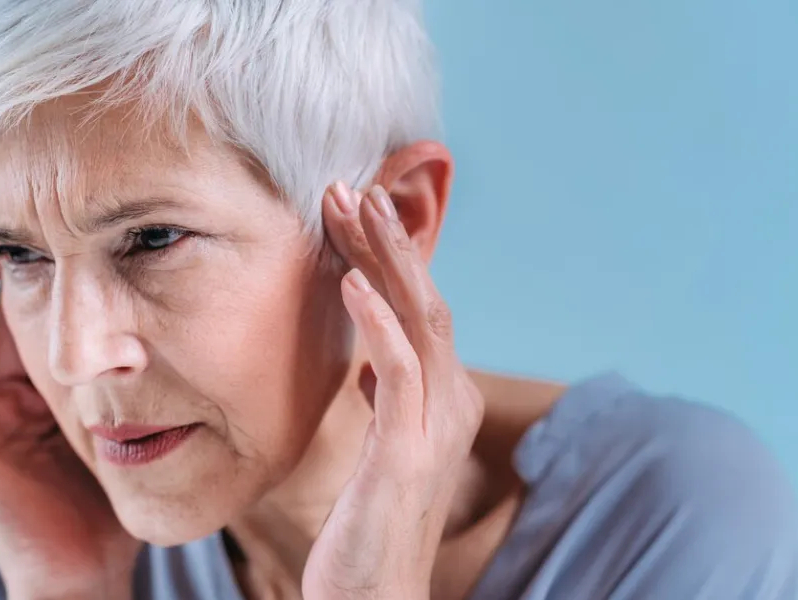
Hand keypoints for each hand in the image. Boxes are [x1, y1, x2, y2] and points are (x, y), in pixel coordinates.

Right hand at [0, 252, 140, 599]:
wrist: (83, 567)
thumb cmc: (110, 510)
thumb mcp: (122, 431)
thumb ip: (132, 390)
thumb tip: (169, 335)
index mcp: (42, 403)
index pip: (31, 333)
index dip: (39, 292)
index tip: (64, 247)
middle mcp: (2, 406)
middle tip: (20, 233)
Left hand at [303, 184, 484, 599]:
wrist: (374, 594)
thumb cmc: (369, 522)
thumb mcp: (382, 443)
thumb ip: (386, 395)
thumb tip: (371, 359)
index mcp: (442, 394)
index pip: (420, 306)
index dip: (389, 253)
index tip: (353, 207)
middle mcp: (450, 400)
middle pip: (425, 298)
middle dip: (386, 238)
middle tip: (347, 186)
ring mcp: (433, 424)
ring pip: (419, 320)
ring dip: (382, 260)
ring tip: (349, 209)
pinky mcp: (407, 451)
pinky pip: (398, 372)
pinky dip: (377, 322)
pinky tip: (349, 284)